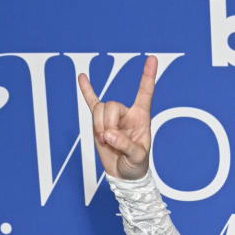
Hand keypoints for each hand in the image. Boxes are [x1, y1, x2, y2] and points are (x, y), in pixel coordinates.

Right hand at [77, 54, 155, 180]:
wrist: (124, 175)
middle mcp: (127, 113)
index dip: (148, 77)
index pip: (145, 93)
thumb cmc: (136, 166)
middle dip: (108, 124)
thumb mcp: (136, 158)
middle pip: (111, 105)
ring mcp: (112, 117)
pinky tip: (82, 77)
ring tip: (106, 142)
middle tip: (110, 141)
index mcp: (141, 117)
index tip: (152, 58)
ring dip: (99, 127)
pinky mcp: (100, 122)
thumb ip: (125, 145)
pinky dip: (87, 91)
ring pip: (99, 110)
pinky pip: (92, 103)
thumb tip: (109, 134)